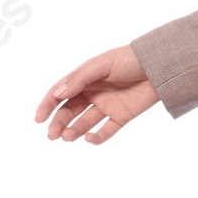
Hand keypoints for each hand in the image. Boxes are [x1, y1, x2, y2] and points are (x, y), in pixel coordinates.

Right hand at [35, 46, 158, 142]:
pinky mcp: (121, 116)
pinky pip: (106, 130)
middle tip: (52, 135)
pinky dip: (97, 137)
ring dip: (74, 130)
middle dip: (58, 123)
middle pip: (70, 110)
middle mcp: (93, 92)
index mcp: (85, 78)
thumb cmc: (129, 59)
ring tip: (67, 137)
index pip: (61, 93)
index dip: (48, 105)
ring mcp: (107, 105)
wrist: (159, 66)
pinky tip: (89, 139)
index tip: (38, 119)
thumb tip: (58, 94)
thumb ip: (80, 79)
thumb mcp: (101, 65)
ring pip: (85, 122)